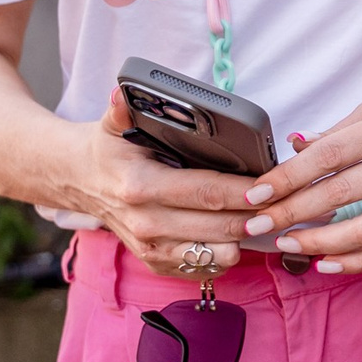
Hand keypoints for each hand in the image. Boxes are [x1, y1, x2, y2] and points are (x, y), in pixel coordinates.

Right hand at [63, 95, 259, 278]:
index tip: (270, 185)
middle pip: (220, 226)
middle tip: (283, 200)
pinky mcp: (157, 264)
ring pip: (218, 252)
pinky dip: (228, 252)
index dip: (243, 191)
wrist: (78, 184)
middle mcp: (147, 224)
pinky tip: (238, 232)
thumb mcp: (111, 125)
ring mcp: (152, 249)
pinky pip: (205, 268)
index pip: (205, 192)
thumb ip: (123, 109)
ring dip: (246, 236)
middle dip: (257, 214)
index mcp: (141, 187)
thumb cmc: (107, 151)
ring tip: (264, 214)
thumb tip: (123, 93)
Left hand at [242, 82, 361, 272]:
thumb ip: (338, 132)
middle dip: (291, 214)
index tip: (256, 195)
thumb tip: (294, 150)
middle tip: (257, 225)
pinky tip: (328, 263)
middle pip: (340, 195)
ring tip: (288, 245)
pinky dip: (358, 262)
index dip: (287, 178)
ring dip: (319, 244)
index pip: (329, 157)